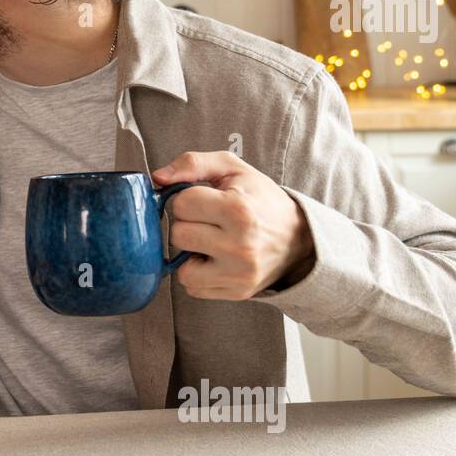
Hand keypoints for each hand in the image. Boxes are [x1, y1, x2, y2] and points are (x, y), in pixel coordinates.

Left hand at [151, 150, 313, 300]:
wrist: (298, 237)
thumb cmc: (260, 199)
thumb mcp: (232, 169)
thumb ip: (193, 164)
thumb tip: (157, 178)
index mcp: (238, 209)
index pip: (181, 204)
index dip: (188, 199)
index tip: (207, 200)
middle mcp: (239, 244)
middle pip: (178, 234)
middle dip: (189, 225)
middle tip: (210, 222)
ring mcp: (238, 272)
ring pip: (181, 267)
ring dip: (190, 253)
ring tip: (211, 242)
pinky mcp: (237, 291)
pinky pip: (192, 287)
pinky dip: (199, 274)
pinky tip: (216, 260)